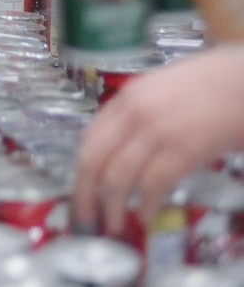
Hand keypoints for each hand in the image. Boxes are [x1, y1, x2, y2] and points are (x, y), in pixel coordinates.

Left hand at [74, 46, 243, 234]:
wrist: (240, 81)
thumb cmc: (205, 86)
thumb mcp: (157, 93)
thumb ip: (135, 117)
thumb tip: (119, 150)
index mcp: (124, 99)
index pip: (88, 139)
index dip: (80, 170)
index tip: (79, 191)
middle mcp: (132, 115)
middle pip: (94, 160)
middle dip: (85, 194)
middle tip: (85, 218)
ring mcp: (156, 132)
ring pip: (119, 177)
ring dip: (113, 207)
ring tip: (114, 225)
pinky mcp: (183, 149)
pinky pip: (154, 184)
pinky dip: (146, 205)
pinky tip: (146, 217)